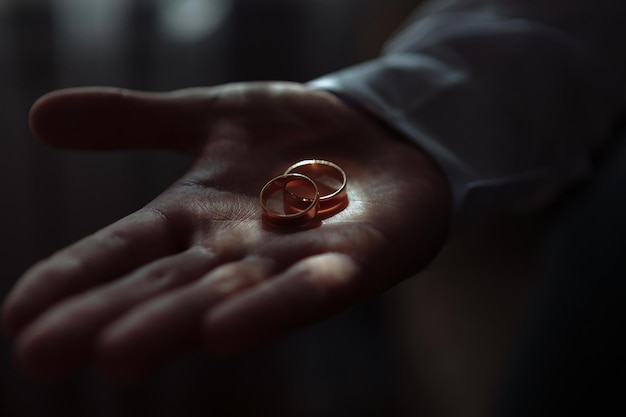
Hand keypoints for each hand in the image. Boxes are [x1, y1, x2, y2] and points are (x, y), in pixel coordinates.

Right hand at [2, 82, 450, 379]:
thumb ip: (135, 120)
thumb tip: (40, 116)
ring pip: (231, 294)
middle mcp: (235, 249)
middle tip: (44, 355)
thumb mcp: (209, 114)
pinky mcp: (353, 259)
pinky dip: (277, 305)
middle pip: (167, 285)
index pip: (123, 250)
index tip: (15, 317)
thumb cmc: (293, 135)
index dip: (72, 278)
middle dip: (111, 315)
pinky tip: (232, 330)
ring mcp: (293, 258)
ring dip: (179, 321)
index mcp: (195, 216)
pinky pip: (313, 285)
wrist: (381, 135)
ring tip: (123, 354)